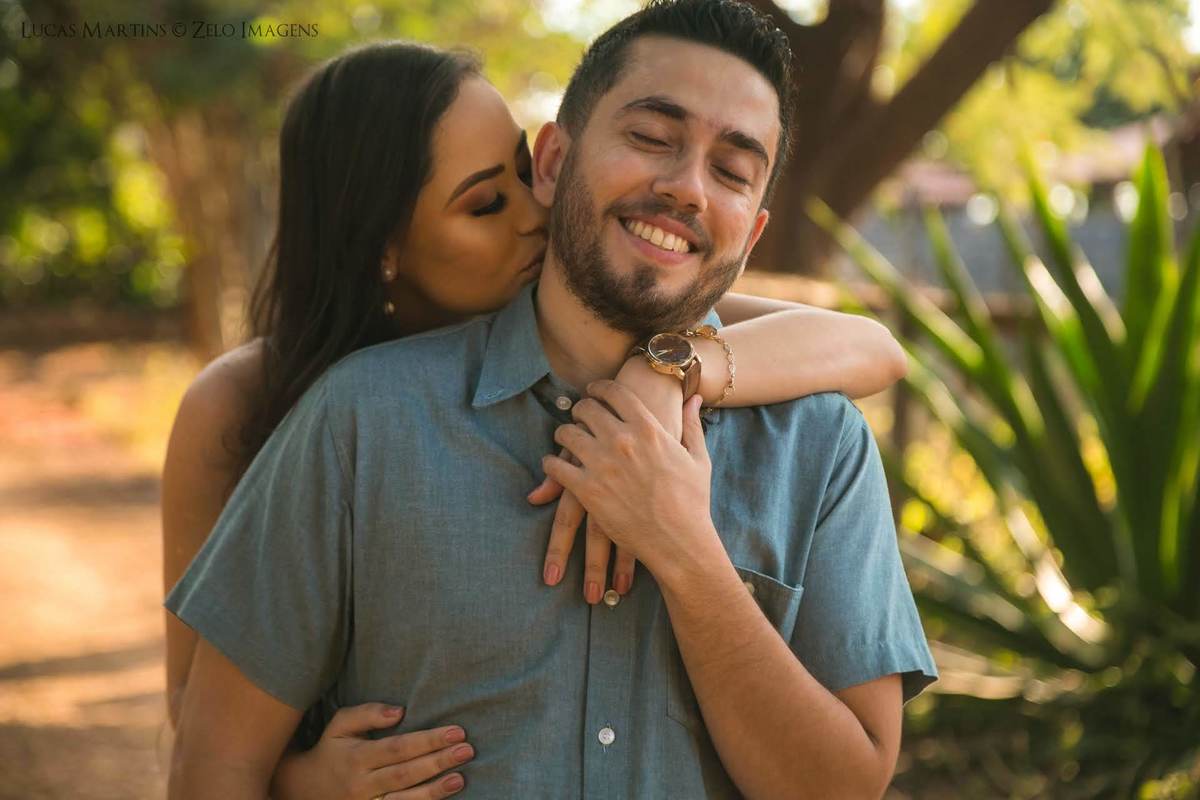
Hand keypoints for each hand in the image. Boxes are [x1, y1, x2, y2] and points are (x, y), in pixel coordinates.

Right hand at [271, 703, 472, 799]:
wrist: (305, 788)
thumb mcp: (340, 724)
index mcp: (357, 757)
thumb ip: (367, 713)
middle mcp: (363, 784)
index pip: (398, 748)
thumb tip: (399, 711)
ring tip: (460, 779)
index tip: (456, 730)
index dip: (428, 740)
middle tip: (467, 750)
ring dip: (434, 790)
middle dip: (438, 762)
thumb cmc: (331, 749)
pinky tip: (443, 798)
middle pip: (406, 774)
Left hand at [527, 358, 684, 602]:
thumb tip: (694, 398)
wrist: (679, 540)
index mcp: (648, 428)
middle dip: (580, 409)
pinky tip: (552, 465)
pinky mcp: (587, 489)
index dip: (600, 388)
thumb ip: (691, 425)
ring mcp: (602, 464)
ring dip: (563, 433)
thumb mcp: (698, 458)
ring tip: (563, 437)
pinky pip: (556, 467)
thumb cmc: (692, 501)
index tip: (593, 390)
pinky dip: (550, 464)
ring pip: (567, 434)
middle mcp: (622, 440)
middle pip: (587, 409)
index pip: (615, 393)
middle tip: (578, 414)